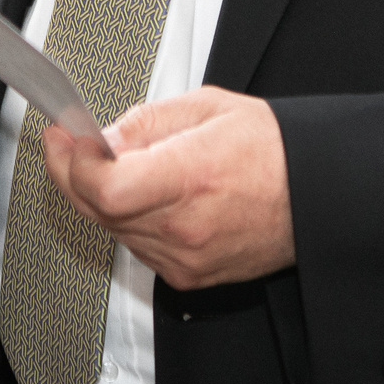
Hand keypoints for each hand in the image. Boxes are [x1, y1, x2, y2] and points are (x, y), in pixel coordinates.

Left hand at [43, 86, 294, 290]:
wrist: (315, 196)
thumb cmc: (273, 150)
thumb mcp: (207, 108)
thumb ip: (145, 122)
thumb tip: (103, 137)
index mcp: (191, 176)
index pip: (106, 188)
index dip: (74, 164)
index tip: (67, 138)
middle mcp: (186, 225)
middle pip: (99, 210)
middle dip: (74, 173)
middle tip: (71, 145)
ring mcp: (187, 257)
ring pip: (113, 229)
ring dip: (102, 198)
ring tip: (117, 165)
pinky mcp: (189, 276)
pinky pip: (138, 247)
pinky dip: (129, 221)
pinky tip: (146, 195)